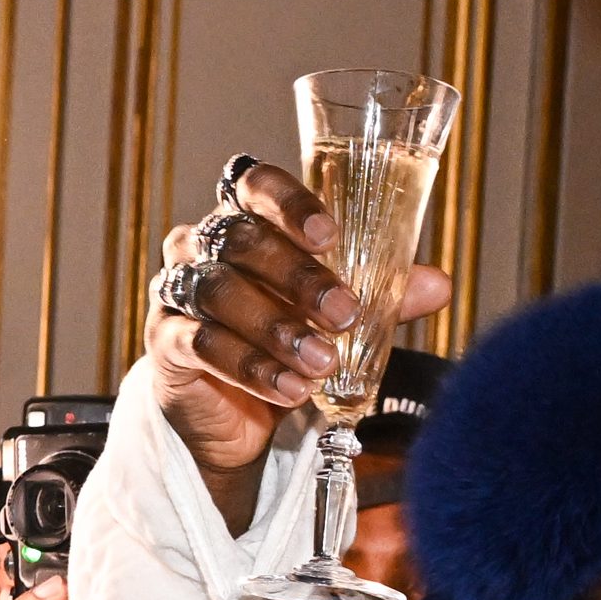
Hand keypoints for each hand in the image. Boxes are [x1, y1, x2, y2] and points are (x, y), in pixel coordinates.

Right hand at [149, 159, 450, 520]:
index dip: (289, 204)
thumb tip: (436, 285)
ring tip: (322, 362)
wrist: (234, 413)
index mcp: (242, 218)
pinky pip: (201, 344)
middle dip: (297, 277)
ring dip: (275, 329)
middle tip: (344, 312)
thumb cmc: (284, 339)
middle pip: (240, 241)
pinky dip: (250, 368)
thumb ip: (382, 295)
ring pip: (220, 293)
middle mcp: (200, 244)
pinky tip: (289, 389)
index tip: (329, 236)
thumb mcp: (335, 314)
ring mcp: (176, 291)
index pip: (255, 185)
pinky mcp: (164, 341)